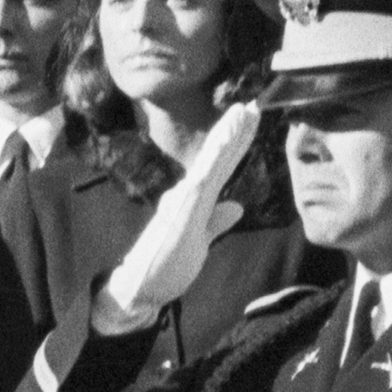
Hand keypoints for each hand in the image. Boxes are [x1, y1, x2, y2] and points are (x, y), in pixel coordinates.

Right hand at [96, 101, 262, 331]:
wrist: (138, 287)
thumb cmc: (164, 269)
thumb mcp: (200, 243)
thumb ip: (216, 222)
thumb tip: (236, 206)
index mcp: (196, 200)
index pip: (220, 167)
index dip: (235, 144)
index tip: (249, 122)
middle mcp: (190, 193)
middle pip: (218, 156)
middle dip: (236, 130)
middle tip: (253, 104)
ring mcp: (187, 197)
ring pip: (213, 159)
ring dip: (229, 134)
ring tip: (244, 110)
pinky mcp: (186, 207)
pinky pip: (206, 175)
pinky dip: (218, 154)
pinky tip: (228, 137)